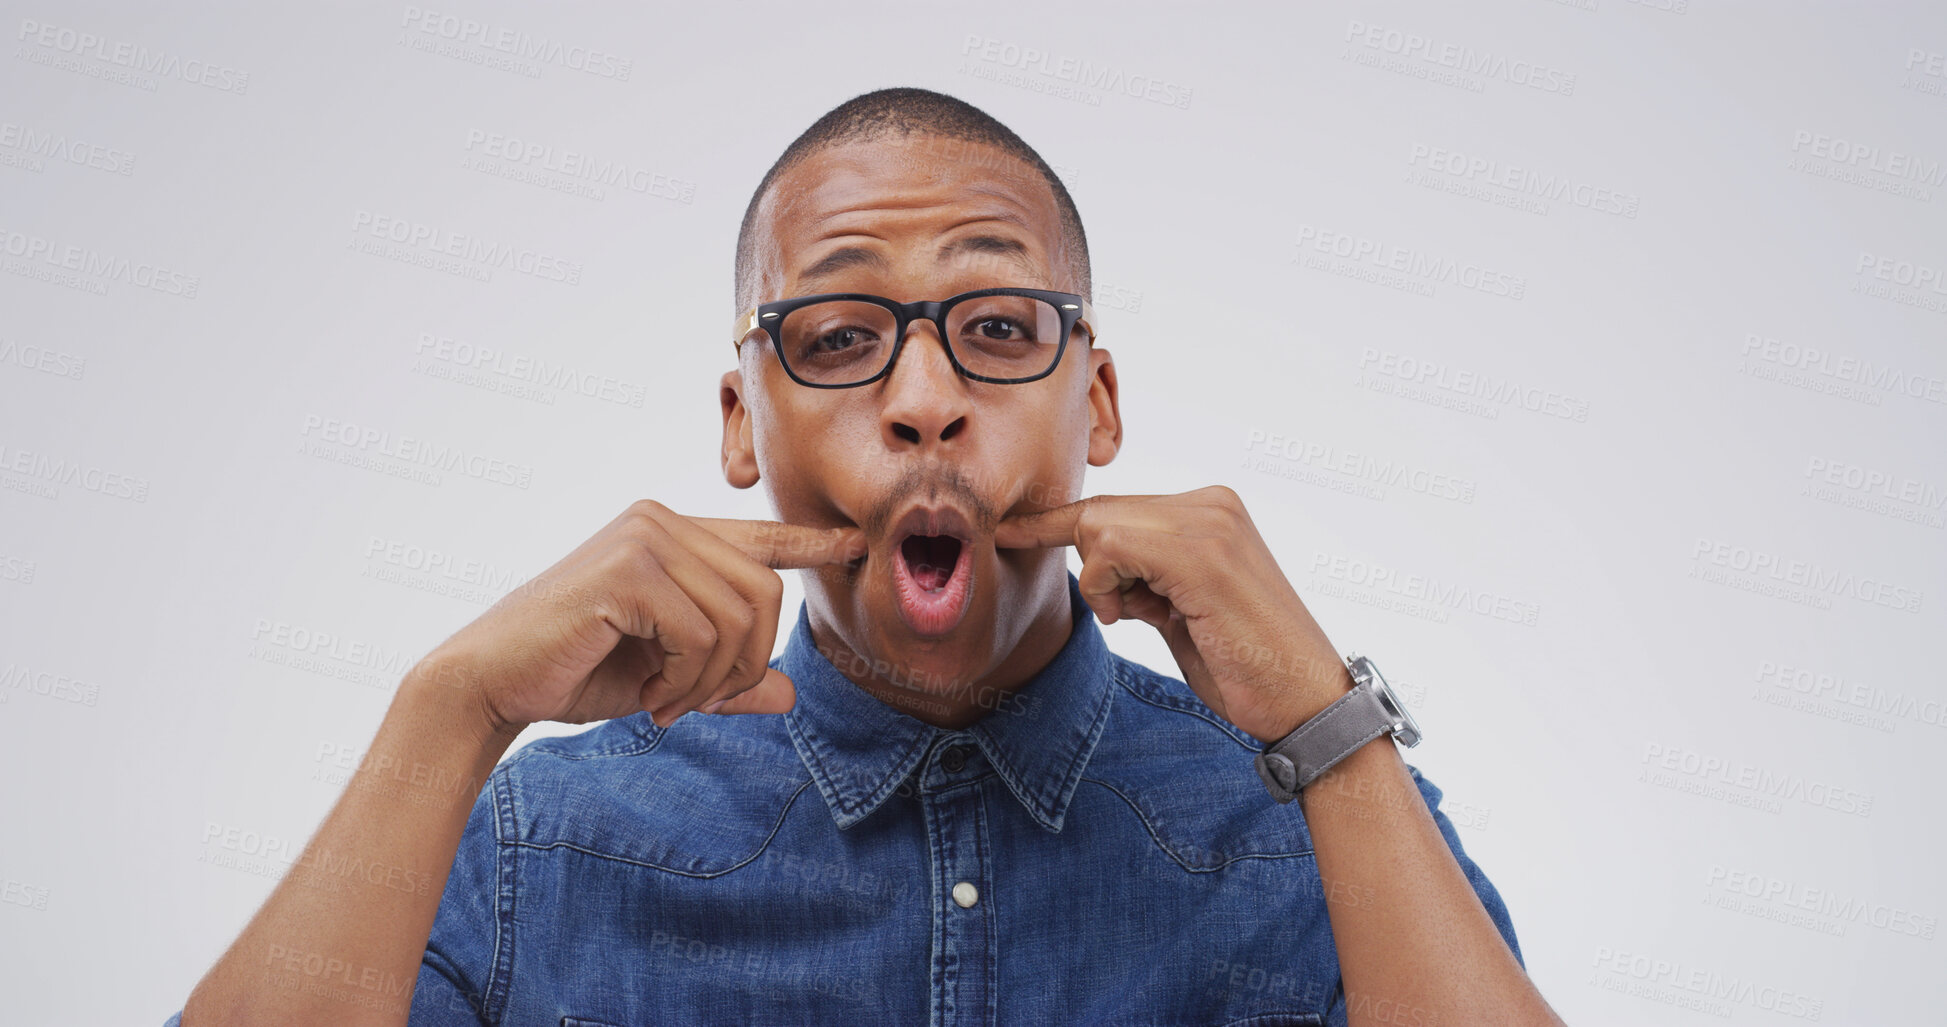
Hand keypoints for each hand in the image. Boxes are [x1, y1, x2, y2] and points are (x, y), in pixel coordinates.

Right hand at [410, 501, 865, 737]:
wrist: (491, 683)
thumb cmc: (573, 672)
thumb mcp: (663, 678)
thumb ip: (725, 679)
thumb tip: (788, 692)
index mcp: (671, 534)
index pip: (759, 536)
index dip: (812, 543)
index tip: (857, 545)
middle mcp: (661, 521)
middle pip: (766, 592)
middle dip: (746, 664)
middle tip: (697, 705)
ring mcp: (645, 537)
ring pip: (740, 618)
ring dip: (713, 682)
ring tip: (667, 703)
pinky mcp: (630, 568)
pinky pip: (703, 635)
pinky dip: (688, 682)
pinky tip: (652, 698)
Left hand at [995, 486, 1352, 744]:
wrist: (1304, 704)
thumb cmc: (1244, 665)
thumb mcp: (1178, 608)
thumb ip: (1144, 576)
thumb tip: (1094, 562)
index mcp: (1212, 511)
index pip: (1119, 506)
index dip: (1058, 522)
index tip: (1009, 530)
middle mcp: (1212, 504)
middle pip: (1103, 512)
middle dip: (1086, 562)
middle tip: (1122, 610)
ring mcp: (1208, 522)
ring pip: (1100, 525)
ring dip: (1103, 582)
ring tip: (1143, 616)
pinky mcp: (1199, 553)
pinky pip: (1111, 547)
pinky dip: (1106, 586)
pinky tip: (1137, 615)